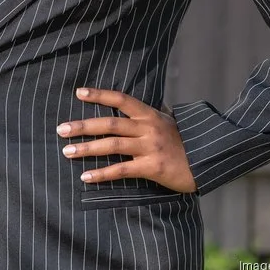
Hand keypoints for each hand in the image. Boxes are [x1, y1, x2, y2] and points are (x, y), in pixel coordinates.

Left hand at [56, 87, 196, 193]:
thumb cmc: (184, 142)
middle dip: (83, 126)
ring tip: (67, 151)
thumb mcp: (167, 122)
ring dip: (87, 148)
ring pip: (112, 145)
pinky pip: (122, 170)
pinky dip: (102, 173)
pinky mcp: (152, 167)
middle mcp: (148, 128)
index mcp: (150, 115)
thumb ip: (147, 117)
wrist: (207, 161)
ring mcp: (150, 147)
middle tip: (61, 129)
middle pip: (109, 124)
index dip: (99, 95)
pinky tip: (86, 176)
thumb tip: (128, 109)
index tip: (79, 93)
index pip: (121, 100)